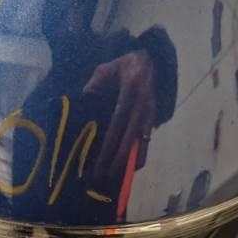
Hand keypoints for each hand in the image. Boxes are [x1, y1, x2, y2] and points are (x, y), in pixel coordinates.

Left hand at [83, 49, 155, 177]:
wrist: (153, 59)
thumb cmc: (125, 65)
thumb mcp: (107, 68)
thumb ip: (95, 83)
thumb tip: (84, 99)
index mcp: (131, 90)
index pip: (118, 120)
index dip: (110, 141)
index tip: (100, 157)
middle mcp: (143, 104)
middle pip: (130, 136)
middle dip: (118, 158)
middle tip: (104, 176)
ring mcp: (150, 112)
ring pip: (141, 140)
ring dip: (131, 160)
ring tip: (120, 178)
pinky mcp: (153, 116)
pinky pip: (147, 138)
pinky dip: (142, 154)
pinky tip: (134, 168)